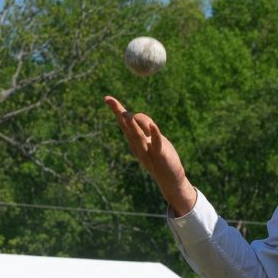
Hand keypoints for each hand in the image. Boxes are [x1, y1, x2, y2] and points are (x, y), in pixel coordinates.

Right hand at [104, 96, 196, 216]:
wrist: (170, 179)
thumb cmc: (160, 156)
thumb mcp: (152, 137)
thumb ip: (145, 125)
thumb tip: (135, 115)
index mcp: (134, 141)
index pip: (124, 123)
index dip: (116, 110)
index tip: (107, 98)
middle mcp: (138, 146)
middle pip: (127, 127)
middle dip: (119, 113)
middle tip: (110, 101)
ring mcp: (148, 151)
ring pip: (138, 136)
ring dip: (132, 125)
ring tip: (126, 114)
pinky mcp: (160, 155)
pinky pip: (156, 143)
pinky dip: (154, 134)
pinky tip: (152, 126)